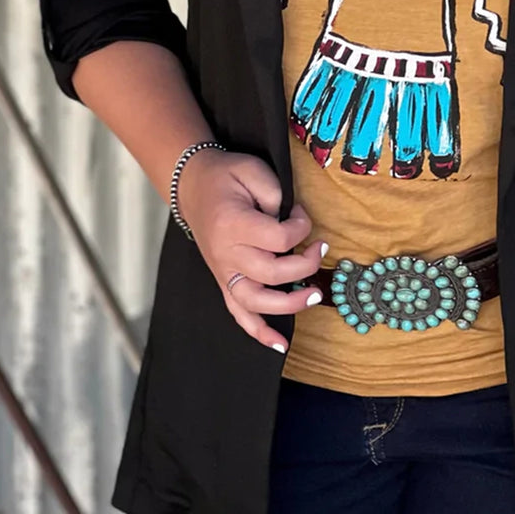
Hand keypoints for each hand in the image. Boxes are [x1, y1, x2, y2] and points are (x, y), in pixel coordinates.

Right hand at [177, 149, 323, 352]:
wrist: (193, 185)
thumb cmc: (227, 176)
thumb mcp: (253, 170)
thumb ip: (275, 194)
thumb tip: (291, 221)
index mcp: (233, 224)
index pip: (278, 238)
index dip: (301, 227)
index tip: (302, 214)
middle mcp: (226, 253)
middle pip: (271, 272)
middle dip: (305, 265)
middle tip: (322, 250)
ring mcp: (223, 271)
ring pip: (255, 302)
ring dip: (288, 305)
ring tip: (314, 296)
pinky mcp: (223, 281)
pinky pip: (238, 313)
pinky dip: (258, 332)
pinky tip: (279, 345)